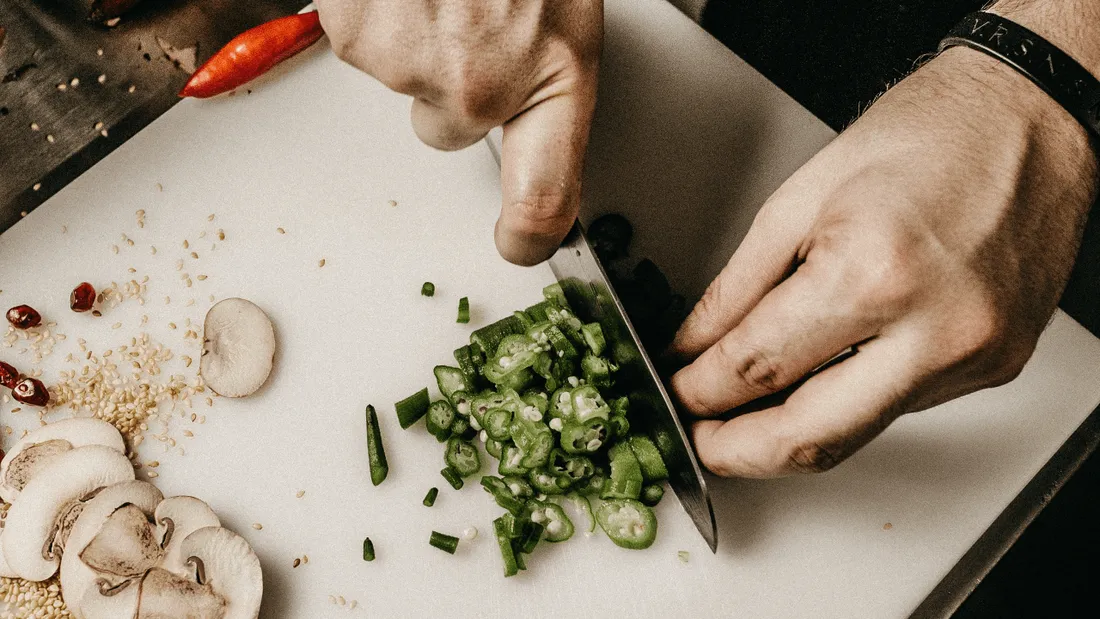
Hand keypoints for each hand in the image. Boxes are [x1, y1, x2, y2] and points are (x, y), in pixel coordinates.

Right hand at [314, 0, 602, 264]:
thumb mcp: (559, 9)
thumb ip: (539, 73)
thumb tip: (524, 122)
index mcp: (553, 76)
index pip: (546, 197)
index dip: (530, 232)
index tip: (519, 243)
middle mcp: (481, 87)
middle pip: (445, 130)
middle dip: (450, 84)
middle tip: (468, 19)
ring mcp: (413, 65)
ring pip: (402, 80)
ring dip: (416, 37)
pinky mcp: (358, 37)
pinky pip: (362, 43)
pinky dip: (377, 13)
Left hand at [668, 46, 1097, 477]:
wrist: (1029, 117)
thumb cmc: (926, 133)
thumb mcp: (799, 199)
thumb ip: (736, 288)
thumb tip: (694, 347)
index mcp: (873, 272)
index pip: (758, 366)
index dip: (701, 391)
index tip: (678, 392)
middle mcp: (933, 329)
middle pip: (811, 438)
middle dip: (738, 452)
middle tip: (700, 439)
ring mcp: (972, 356)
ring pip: (856, 435)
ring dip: (789, 435)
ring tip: (743, 415)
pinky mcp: (995, 366)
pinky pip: (898, 407)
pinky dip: (845, 403)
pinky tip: (816, 380)